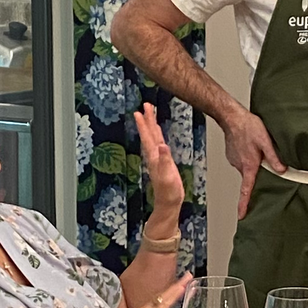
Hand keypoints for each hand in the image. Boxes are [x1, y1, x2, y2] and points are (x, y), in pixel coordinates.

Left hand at [130, 103, 185, 219]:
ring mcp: (158, 158)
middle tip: (145, 105)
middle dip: (147, 119)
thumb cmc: (168, 191)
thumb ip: (165, 161)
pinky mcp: (164, 161)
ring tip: (150, 113)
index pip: (147, 137)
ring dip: (151, 125)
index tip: (139, 111)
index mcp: (154, 157)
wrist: (169, 202)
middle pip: (150, 134)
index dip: (144, 124)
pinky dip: (158, 135)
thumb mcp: (167, 176)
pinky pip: (159, 143)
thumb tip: (162, 146)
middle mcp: (154, 156)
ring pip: (154, 137)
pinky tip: (158, 132)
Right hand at [221, 109, 283, 219]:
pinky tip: (249, 145)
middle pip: (250, 176)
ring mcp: (234, 160)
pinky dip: (246, 155)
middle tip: (260, 158)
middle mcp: (240, 165)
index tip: (241, 215)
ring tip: (255, 147)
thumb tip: (282, 170)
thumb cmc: (248, 126)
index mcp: (249, 166)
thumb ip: (274, 157)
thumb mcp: (265, 141)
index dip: (244, 204)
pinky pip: (242, 160)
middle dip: (256, 172)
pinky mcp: (232, 155)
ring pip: (246, 167)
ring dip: (252, 161)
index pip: (246, 190)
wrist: (231, 117)